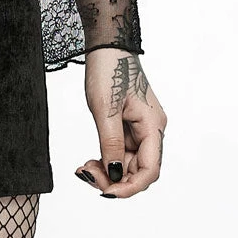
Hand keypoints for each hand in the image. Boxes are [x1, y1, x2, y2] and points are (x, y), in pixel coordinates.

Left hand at [75, 47, 166, 198]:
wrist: (106, 44)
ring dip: (107, 170)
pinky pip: (121, 151)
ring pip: (127, 163)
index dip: (130, 188)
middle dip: (114, 179)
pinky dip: (106, 158)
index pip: (149, 170)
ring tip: (84, 167)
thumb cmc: (108, 69)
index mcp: (153, 126)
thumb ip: (110, 144)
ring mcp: (141, 127)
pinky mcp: (129, 124)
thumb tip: (114, 175)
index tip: (106, 192)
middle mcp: (151, 130)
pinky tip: (90, 160)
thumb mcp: (105, 109)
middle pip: (138, 169)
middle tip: (85, 174)